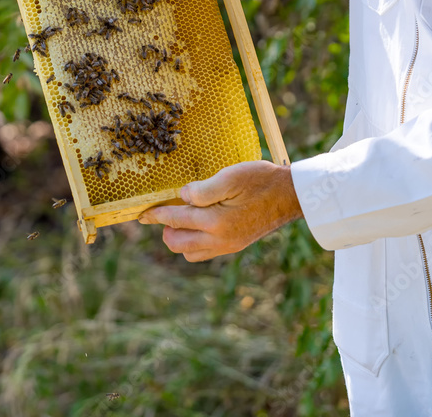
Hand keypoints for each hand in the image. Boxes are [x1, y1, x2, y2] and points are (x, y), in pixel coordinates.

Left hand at [138, 161, 302, 261]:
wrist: (290, 196)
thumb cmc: (261, 181)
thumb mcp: (231, 177)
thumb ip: (203, 189)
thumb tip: (182, 196)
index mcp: (216, 222)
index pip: (176, 220)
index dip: (156, 215)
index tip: (142, 214)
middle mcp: (220, 240)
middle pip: (178, 244)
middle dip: (165, 229)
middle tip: (160, 213)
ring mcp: (228, 246)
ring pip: (190, 253)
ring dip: (179, 239)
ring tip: (178, 220)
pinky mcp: (235, 246)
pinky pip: (205, 253)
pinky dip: (194, 244)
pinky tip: (197, 227)